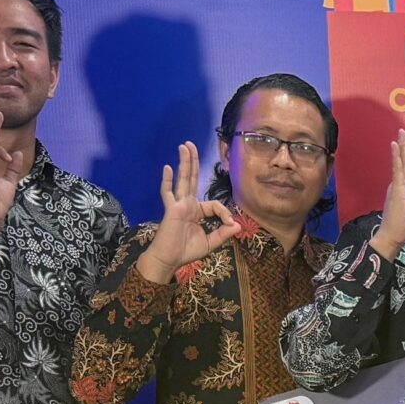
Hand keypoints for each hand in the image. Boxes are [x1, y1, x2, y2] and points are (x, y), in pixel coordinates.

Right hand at [140, 142, 242, 278]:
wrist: (169, 260)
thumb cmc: (186, 251)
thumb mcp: (211, 243)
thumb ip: (223, 234)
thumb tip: (237, 225)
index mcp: (197, 211)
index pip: (214, 204)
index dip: (225, 212)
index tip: (230, 223)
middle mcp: (187, 204)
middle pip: (192, 178)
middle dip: (193, 161)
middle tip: (191, 144)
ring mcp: (178, 205)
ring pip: (183, 180)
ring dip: (184, 162)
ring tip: (184, 146)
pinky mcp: (171, 210)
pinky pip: (168, 194)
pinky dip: (167, 181)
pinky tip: (168, 167)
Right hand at [370, 129, 404, 259]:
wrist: (394, 238)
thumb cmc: (403, 229)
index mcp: (403, 191)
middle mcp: (398, 185)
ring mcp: (396, 185)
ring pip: (401, 162)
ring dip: (403, 146)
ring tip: (403, 132)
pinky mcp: (396, 188)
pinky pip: (397, 169)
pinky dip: (396, 157)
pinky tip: (395, 144)